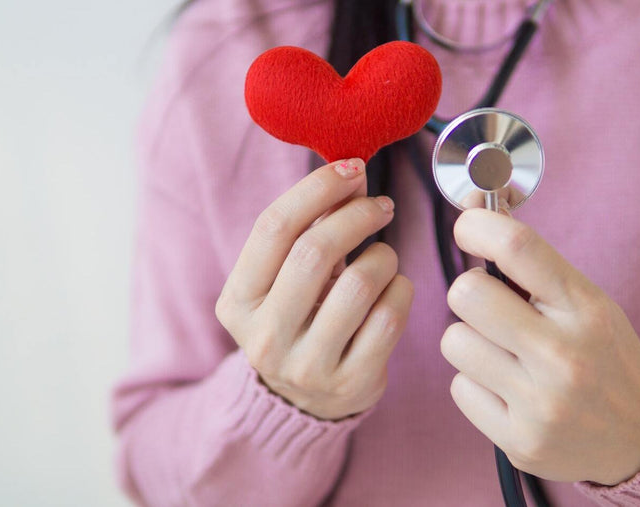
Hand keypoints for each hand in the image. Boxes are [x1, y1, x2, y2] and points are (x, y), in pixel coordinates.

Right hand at [216, 158, 412, 420]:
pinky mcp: (350, 383)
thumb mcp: (284, 278)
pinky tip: (396, 287)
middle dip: (357, 215)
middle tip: (381, 205)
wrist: (306, 401)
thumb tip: (351, 175)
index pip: (273, 228)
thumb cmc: (299, 318)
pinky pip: (390, 317)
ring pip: (359, 283)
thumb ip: (308, 229)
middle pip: (314, 251)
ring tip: (384, 255)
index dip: (317, 189)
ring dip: (382, 255)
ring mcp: (306, 366)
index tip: (352, 169)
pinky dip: (401, 289)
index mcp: (237, 302)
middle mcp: (263, 337)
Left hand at [441, 208, 639, 484]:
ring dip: (470, 342)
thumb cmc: (603, 354)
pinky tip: (509, 390)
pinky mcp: (520, 441)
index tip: (468, 228)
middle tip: (490, 307)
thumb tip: (473, 207)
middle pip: (467, 294)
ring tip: (504, 354)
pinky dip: (476, 385)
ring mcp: (541, 403)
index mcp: (586, 309)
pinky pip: (459, 389)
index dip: (477, 226)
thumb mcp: (585, 300)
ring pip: (455, 342)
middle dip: (469, 293)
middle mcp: (565, 356)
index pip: (517, 247)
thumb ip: (531, 261)